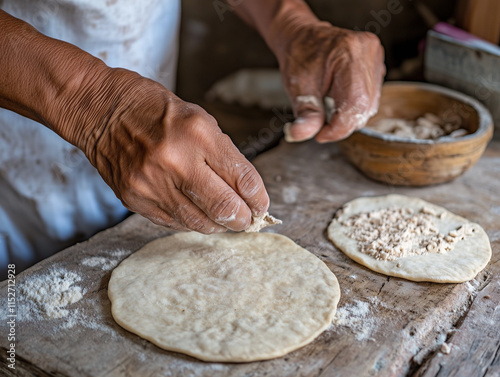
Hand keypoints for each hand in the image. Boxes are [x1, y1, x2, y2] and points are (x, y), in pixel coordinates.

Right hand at [67, 69, 269, 232]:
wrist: (101, 110)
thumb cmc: (155, 110)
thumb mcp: (200, 120)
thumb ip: (224, 156)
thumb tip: (246, 192)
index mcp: (198, 134)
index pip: (243, 179)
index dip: (259, 199)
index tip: (261, 206)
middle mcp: (175, 161)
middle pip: (224, 208)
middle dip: (244, 220)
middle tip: (249, 221)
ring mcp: (152, 183)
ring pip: (199, 223)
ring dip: (219, 226)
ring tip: (226, 222)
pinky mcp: (134, 199)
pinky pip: (173, 222)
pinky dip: (192, 222)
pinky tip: (199, 215)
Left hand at [276, 22, 384, 142]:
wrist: (304, 38)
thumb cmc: (299, 58)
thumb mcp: (297, 88)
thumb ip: (305, 114)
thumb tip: (300, 135)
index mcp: (350, 53)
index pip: (355, 104)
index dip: (338, 127)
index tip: (321, 135)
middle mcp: (369, 53)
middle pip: (364, 107)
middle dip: (342, 123)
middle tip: (320, 123)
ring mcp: (376, 58)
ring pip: (370, 106)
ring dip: (348, 116)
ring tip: (328, 108)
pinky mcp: (377, 66)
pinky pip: (371, 98)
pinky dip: (354, 107)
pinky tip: (339, 100)